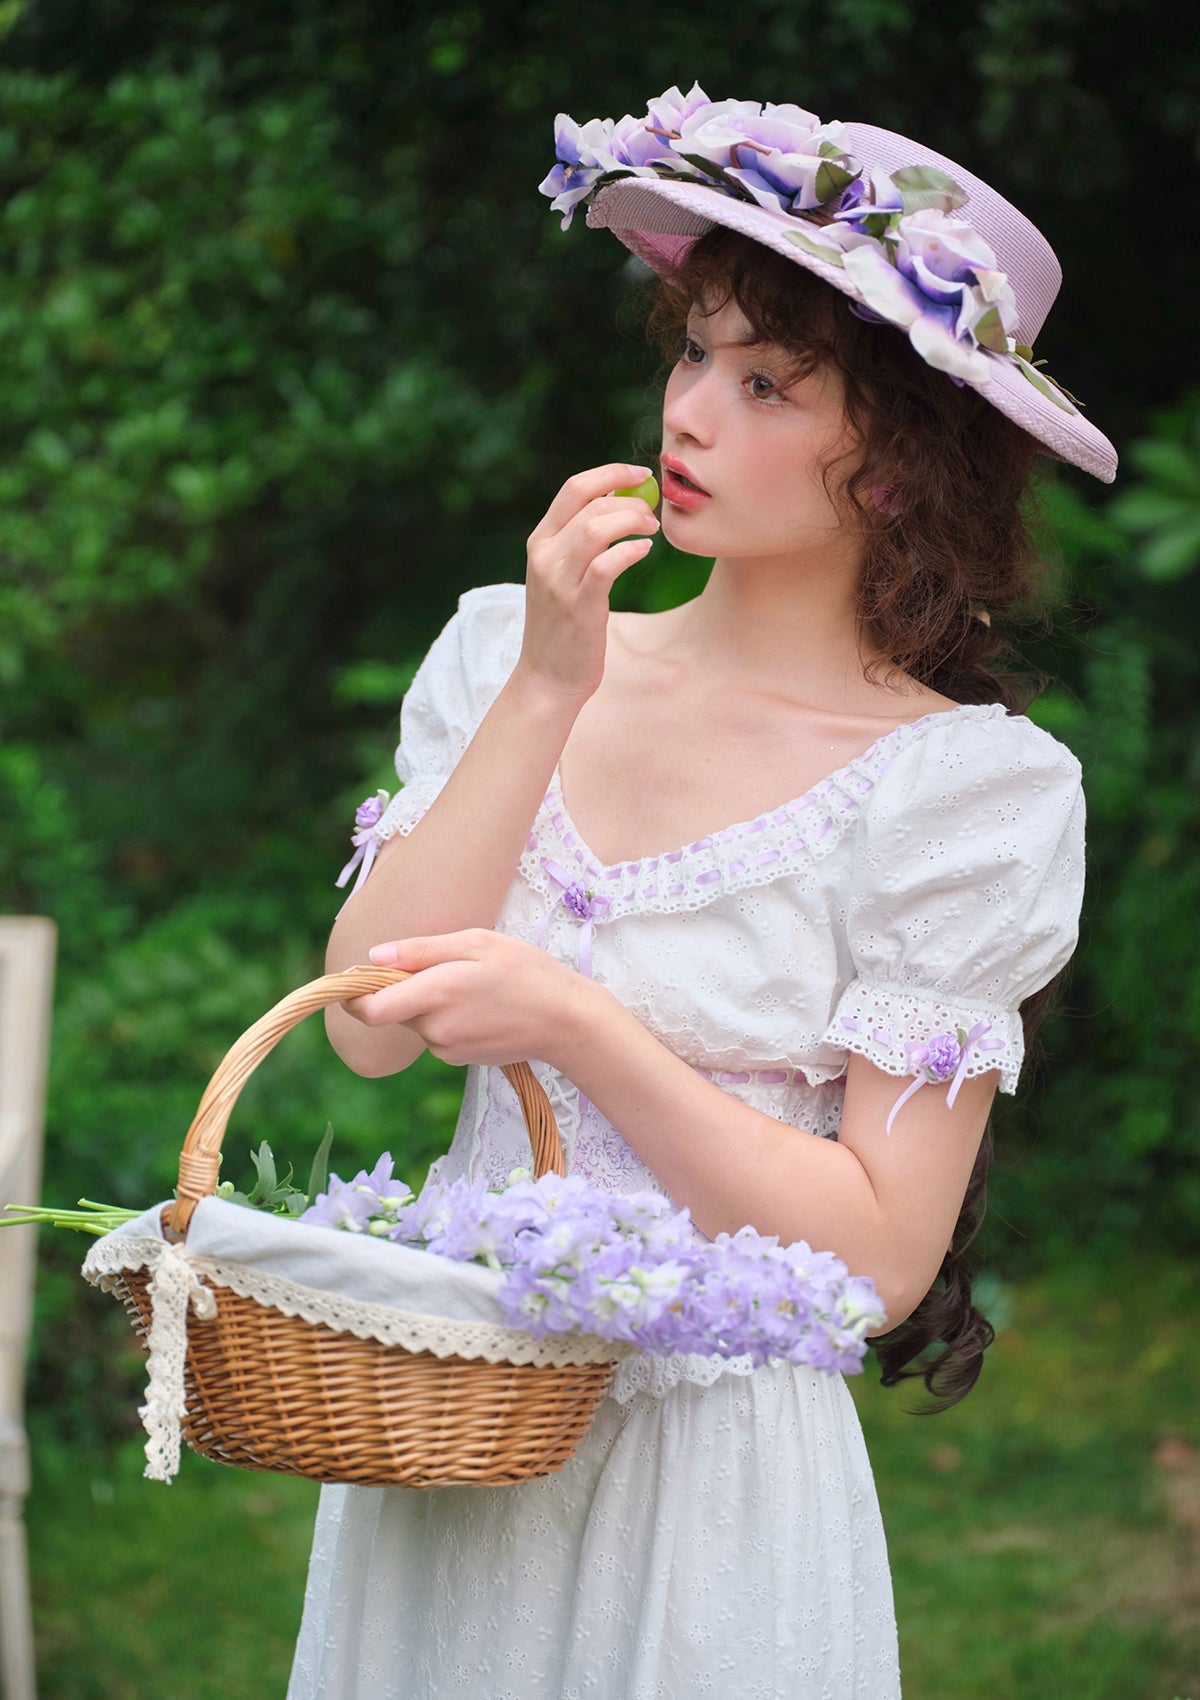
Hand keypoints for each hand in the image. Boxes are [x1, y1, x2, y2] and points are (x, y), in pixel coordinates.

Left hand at [341, 929, 593, 1068]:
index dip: (353, 996)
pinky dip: (448, 1019)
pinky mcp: (458, 1059)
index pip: (370, 1009)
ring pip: (418, 1022)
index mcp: (435, 993)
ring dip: (430, 1004)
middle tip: (443, 967)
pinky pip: (437, 1035)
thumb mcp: (476, 943)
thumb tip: (374, 957)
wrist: (565, 1022)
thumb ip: (420, 951)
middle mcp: (435, 1028)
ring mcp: (446, 1048)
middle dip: (403, 990)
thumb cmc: (526, 972)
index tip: (354, 980)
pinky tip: (481, 1007)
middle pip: (394, 1010)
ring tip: (473, 986)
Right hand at [517, 462, 659, 707]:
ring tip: (651, 531)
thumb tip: (619, 504)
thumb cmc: (563, 627)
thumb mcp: (562, 576)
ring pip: (596, 527)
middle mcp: (544, 556)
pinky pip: (606, 565)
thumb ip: (579, 542)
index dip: (611, 474)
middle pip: (589, 502)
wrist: (546, 678)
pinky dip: (630, 551)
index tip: (639, 475)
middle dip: (629, 499)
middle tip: (653, 513)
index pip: (573, 488)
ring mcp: (559, 581)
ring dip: (632, 521)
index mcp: (539, 542)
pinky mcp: (579, 607)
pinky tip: (644, 552)